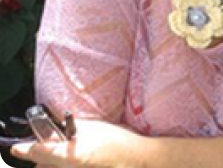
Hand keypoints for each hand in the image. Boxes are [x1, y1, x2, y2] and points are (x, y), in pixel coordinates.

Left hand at [10, 119, 145, 167]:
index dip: (26, 149)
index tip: (17, 148)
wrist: (135, 159)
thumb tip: (56, 128)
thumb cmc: (117, 141)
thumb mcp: (94, 128)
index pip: (40, 152)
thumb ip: (72, 130)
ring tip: (63, 152)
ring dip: (50, 164)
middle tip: (44, 147)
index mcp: (71, 155)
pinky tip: (74, 159)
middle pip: (43, 166)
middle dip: (40, 157)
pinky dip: (62, 167)